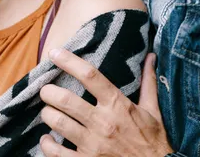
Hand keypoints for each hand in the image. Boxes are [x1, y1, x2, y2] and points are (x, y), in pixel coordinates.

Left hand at [39, 51, 172, 156]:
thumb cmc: (153, 140)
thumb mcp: (153, 110)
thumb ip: (148, 82)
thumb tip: (151, 56)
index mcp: (117, 104)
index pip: (89, 75)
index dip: (68, 61)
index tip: (55, 53)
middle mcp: (103, 122)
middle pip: (65, 99)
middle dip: (49, 92)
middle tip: (46, 90)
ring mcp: (93, 144)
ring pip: (57, 122)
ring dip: (47, 114)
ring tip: (48, 111)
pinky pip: (56, 152)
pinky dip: (46, 144)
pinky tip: (47, 138)